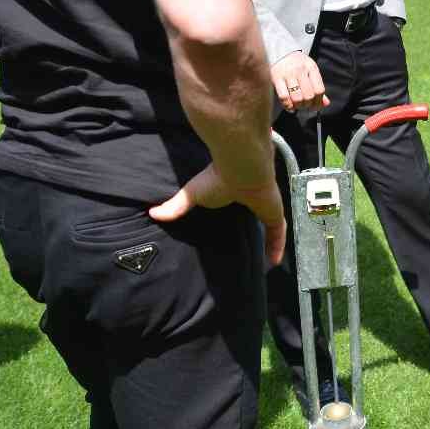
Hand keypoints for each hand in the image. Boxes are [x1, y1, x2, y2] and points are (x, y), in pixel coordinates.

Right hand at [149, 163, 286, 266]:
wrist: (241, 166)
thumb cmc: (216, 178)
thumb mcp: (191, 195)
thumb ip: (175, 206)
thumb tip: (151, 213)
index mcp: (236, 193)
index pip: (240, 206)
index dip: (240, 215)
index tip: (234, 230)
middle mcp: (253, 199)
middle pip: (258, 216)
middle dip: (258, 229)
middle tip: (253, 249)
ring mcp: (266, 205)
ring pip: (271, 226)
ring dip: (270, 240)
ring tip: (266, 260)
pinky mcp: (274, 212)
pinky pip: (278, 232)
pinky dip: (277, 246)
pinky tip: (274, 262)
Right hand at [271, 51, 328, 112]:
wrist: (280, 52)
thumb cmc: (298, 64)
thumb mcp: (310, 71)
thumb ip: (317, 87)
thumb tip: (326, 103)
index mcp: (311, 67)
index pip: (319, 90)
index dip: (318, 101)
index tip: (315, 105)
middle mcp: (300, 70)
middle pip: (308, 95)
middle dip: (307, 105)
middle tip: (304, 105)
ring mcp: (288, 74)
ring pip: (297, 98)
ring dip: (298, 106)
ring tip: (297, 105)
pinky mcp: (276, 78)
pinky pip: (284, 97)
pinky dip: (287, 105)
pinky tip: (289, 106)